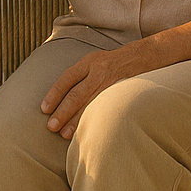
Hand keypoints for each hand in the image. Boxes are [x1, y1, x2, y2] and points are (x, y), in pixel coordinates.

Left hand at [40, 44, 156, 138]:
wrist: (146, 56)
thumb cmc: (114, 64)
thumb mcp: (95, 62)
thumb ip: (80, 77)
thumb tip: (60, 99)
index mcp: (89, 62)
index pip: (67, 79)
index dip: (54, 94)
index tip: (44, 109)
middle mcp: (99, 71)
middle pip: (77, 94)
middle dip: (63, 112)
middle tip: (51, 127)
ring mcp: (112, 82)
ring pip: (91, 104)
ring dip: (77, 120)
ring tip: (65, 134)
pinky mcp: (124, 92)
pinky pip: (107, 107)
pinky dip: (96, 119)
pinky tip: (89, 130)